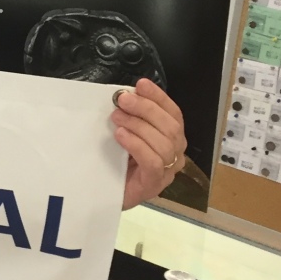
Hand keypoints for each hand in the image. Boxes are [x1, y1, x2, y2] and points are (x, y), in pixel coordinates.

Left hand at [111, 78, 185, 209]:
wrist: (105, 194)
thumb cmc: (117, 162)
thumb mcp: (126, 133)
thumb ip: (131, 117)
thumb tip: (126, 95)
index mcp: (172, 139)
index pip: (174, 114)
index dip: (159, 97)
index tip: (141, 84)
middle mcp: (176, 154)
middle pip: (170, 127)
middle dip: (146, 109)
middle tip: (122, 100)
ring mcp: (167, 172)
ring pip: (163, 143)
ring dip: (138, 125)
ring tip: (117, 118)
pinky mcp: (154, 185)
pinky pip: (152, 161)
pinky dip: (136, 144)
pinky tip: (121, 136)